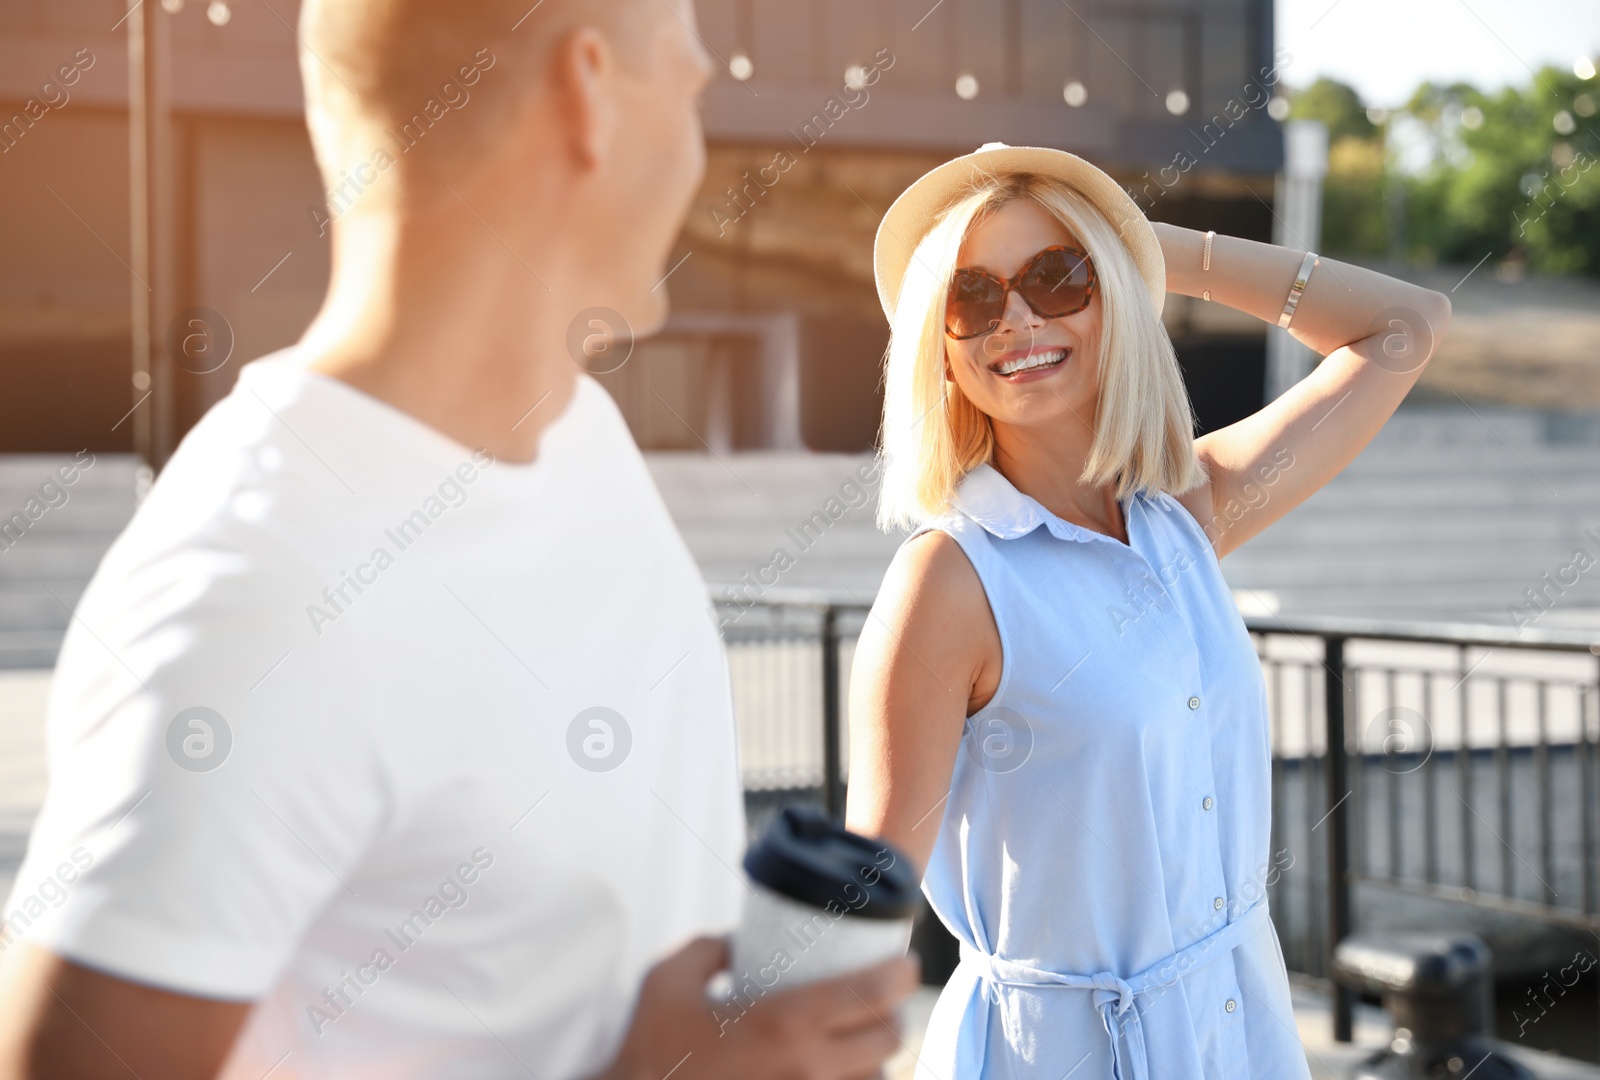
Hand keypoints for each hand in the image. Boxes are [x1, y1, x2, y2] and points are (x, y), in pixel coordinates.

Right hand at [600, 935, 919, 1079]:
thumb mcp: (668, 982)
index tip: (905, 963)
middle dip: (894, 1015)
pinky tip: (842, 1074)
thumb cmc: (651, 1053)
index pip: (871, 993)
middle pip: (888, 1040)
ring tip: (861, 1042)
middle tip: (884, 1000)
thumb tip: (740, 942)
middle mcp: (808, 1069)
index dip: (901, 974)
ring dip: (876, 1060)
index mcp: (784, 1023)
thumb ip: (709, 949)